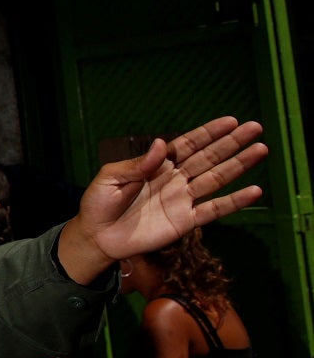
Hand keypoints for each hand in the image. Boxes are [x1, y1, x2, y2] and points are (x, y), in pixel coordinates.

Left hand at [57, 116, 266, 282]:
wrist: (97, 236)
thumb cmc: (99, 203)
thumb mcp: (111, 178)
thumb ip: (137, 164)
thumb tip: (160, 144)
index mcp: (156, 164)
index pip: (188, 144)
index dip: (209, 133)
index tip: (231, 121)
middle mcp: (175, 179)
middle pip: (209, 157)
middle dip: (232, 143)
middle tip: (256, 128)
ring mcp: (182, 199)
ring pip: (217, 179)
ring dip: (239, 165)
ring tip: (261, 150)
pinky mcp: (185, 221)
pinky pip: (214, 210)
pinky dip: (235, 202)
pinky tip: (254, 191)